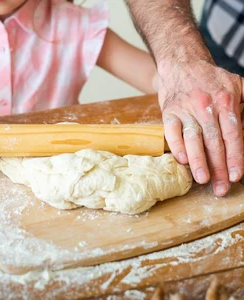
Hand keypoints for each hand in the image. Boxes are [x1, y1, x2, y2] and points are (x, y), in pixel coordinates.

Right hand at [157, 59, 243, 195]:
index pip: (232, 134)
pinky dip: (176, 146)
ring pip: (193, 138)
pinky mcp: (169, 111)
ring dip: (197, 161)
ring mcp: (185, 108)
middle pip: (213, 141)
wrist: (182, 63)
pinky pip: (171, 132)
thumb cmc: (211, 79)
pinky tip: (182, 161)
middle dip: (218, 166)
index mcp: (225, 100)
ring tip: (202, 179)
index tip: (236, 175)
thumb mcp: (238, 84)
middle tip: (220, 187)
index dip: (235, 156)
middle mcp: (205, 105)